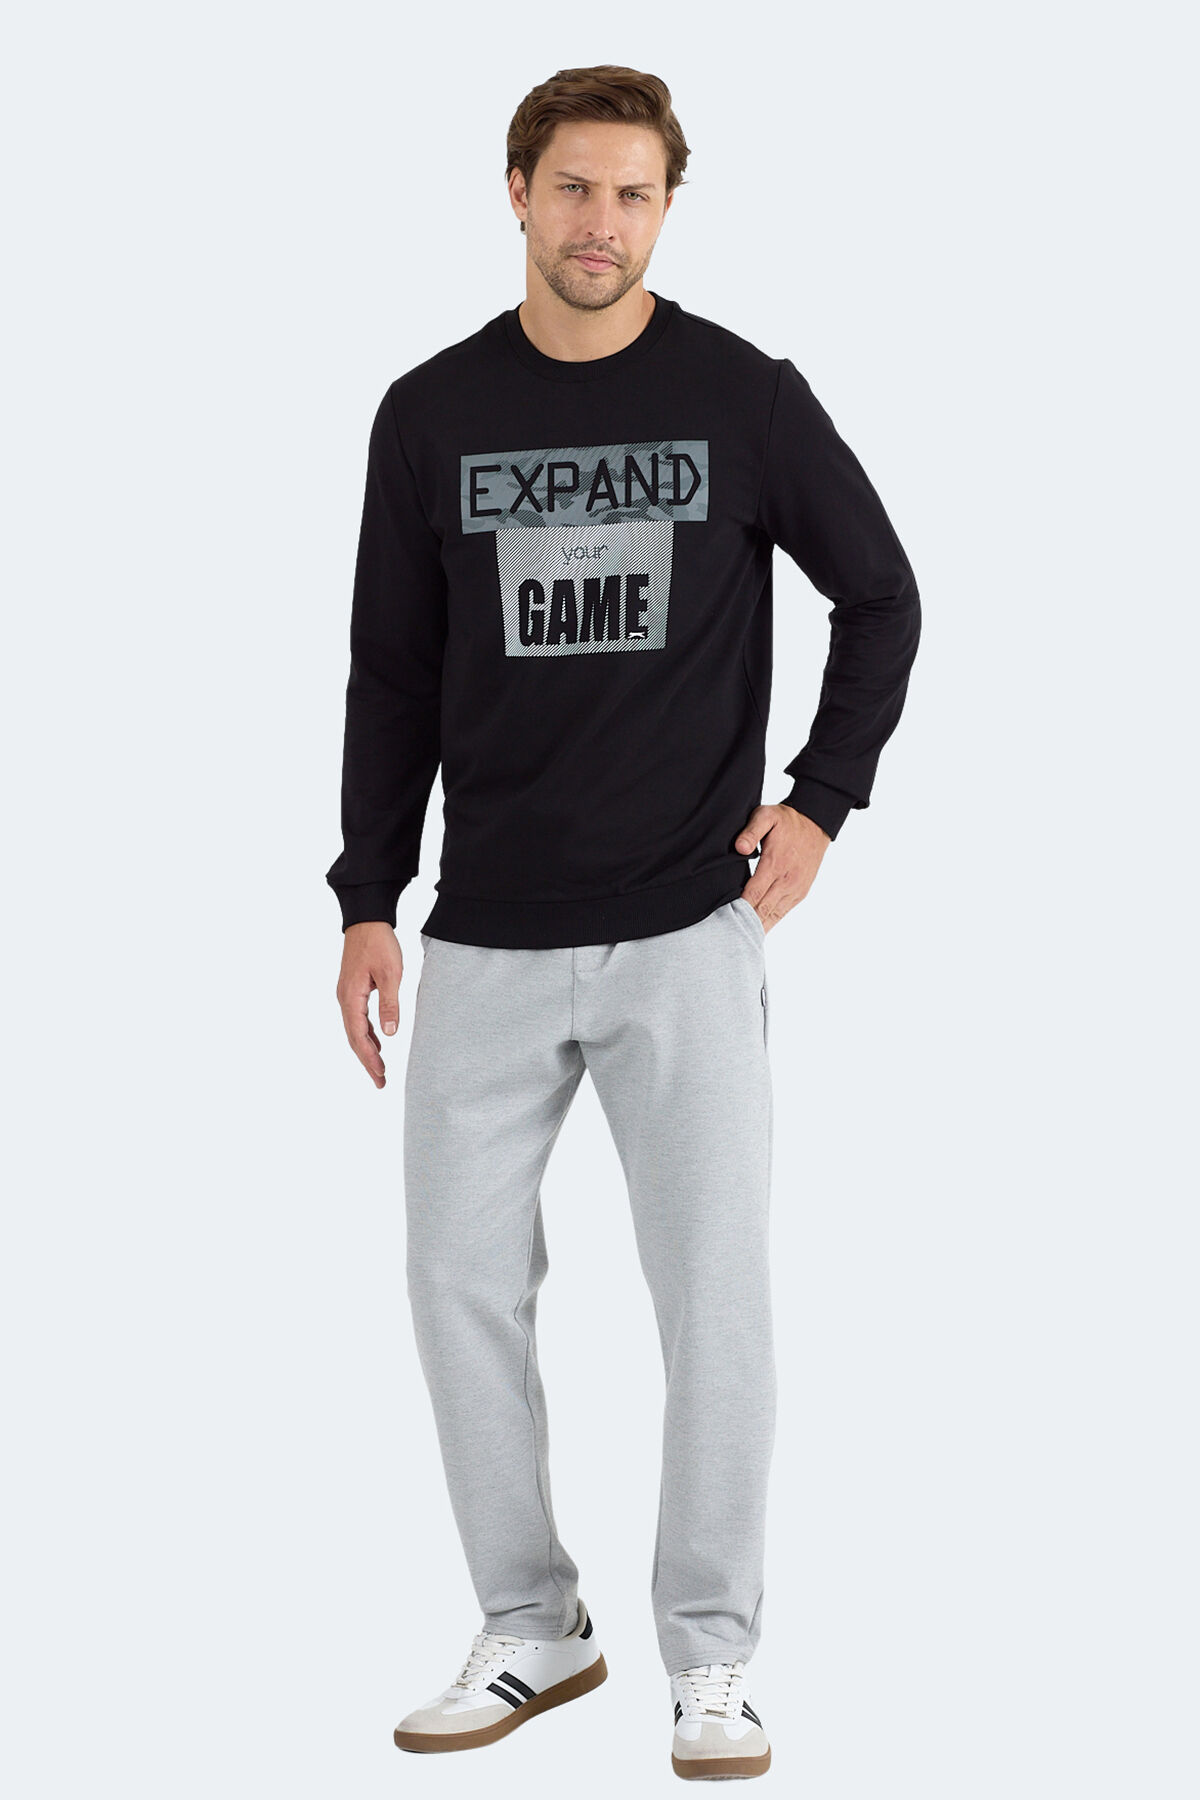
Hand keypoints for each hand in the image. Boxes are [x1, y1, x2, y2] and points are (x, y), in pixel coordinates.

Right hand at [336, 922, 403, 1087]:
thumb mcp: (391, 974)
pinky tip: (378, 1043)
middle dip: (367, 1061)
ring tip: (379, 1069)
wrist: (366, 919)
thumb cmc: (378, 943)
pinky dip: (367, 1034)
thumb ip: (390, 1004)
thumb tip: (390, 1034)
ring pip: (355, 1030)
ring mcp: (346, 994)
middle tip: (380, 1082)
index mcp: (351, 997)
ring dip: (367, 1050)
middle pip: (354, 1038)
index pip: (358, 1036)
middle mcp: (344, 999)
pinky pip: (358, 1019)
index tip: (380, 1075)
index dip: (369, 1058)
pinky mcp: (353, 989)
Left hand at [733, 803, 831, 932]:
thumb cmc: (787, 821)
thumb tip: (740, 848)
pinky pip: (783, 913)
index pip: (752, 894)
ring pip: (773, 915)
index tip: (723, 917)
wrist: (815, 824)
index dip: (738, 908)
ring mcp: (795, 889)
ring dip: (757, 927)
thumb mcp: (767, 816)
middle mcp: (787, 881)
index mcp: (775, 864)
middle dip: (744, 922)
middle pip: (761, 909)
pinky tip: (757, 932)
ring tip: (738, 939)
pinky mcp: (800, 892)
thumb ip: (751, 831)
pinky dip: (770, 923)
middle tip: (725, 934)